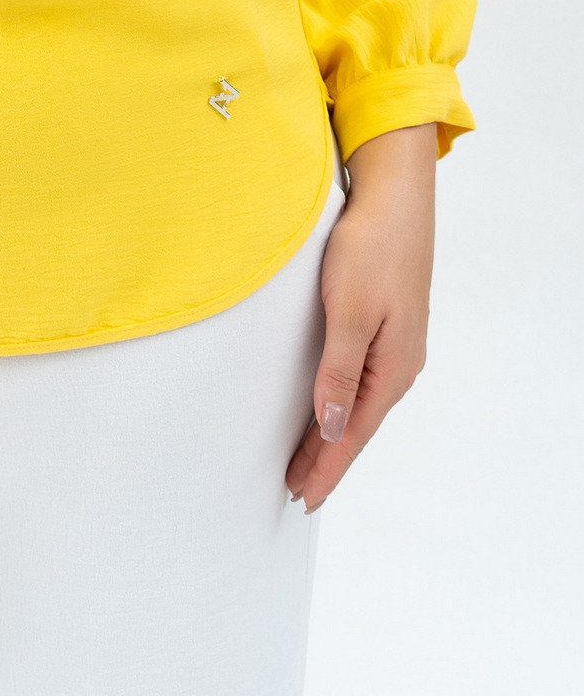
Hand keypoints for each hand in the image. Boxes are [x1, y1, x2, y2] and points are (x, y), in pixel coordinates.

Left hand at [286, 122, 437, 513]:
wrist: (396, 198)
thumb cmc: (372, 249)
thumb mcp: (350, 313)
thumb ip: (340, 372)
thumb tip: (333, 426)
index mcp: (392, 369)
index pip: (353, 434)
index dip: (327, 467)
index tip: (303, 497)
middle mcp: (398, 364)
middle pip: (357, 425)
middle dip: (326, 459)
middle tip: (296, 489)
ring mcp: (395, 345)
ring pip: (358, 403)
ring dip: (332, 432)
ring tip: (307, 460)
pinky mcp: (386, 325)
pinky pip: (361, 379)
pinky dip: (341, 402)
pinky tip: (330, 406)